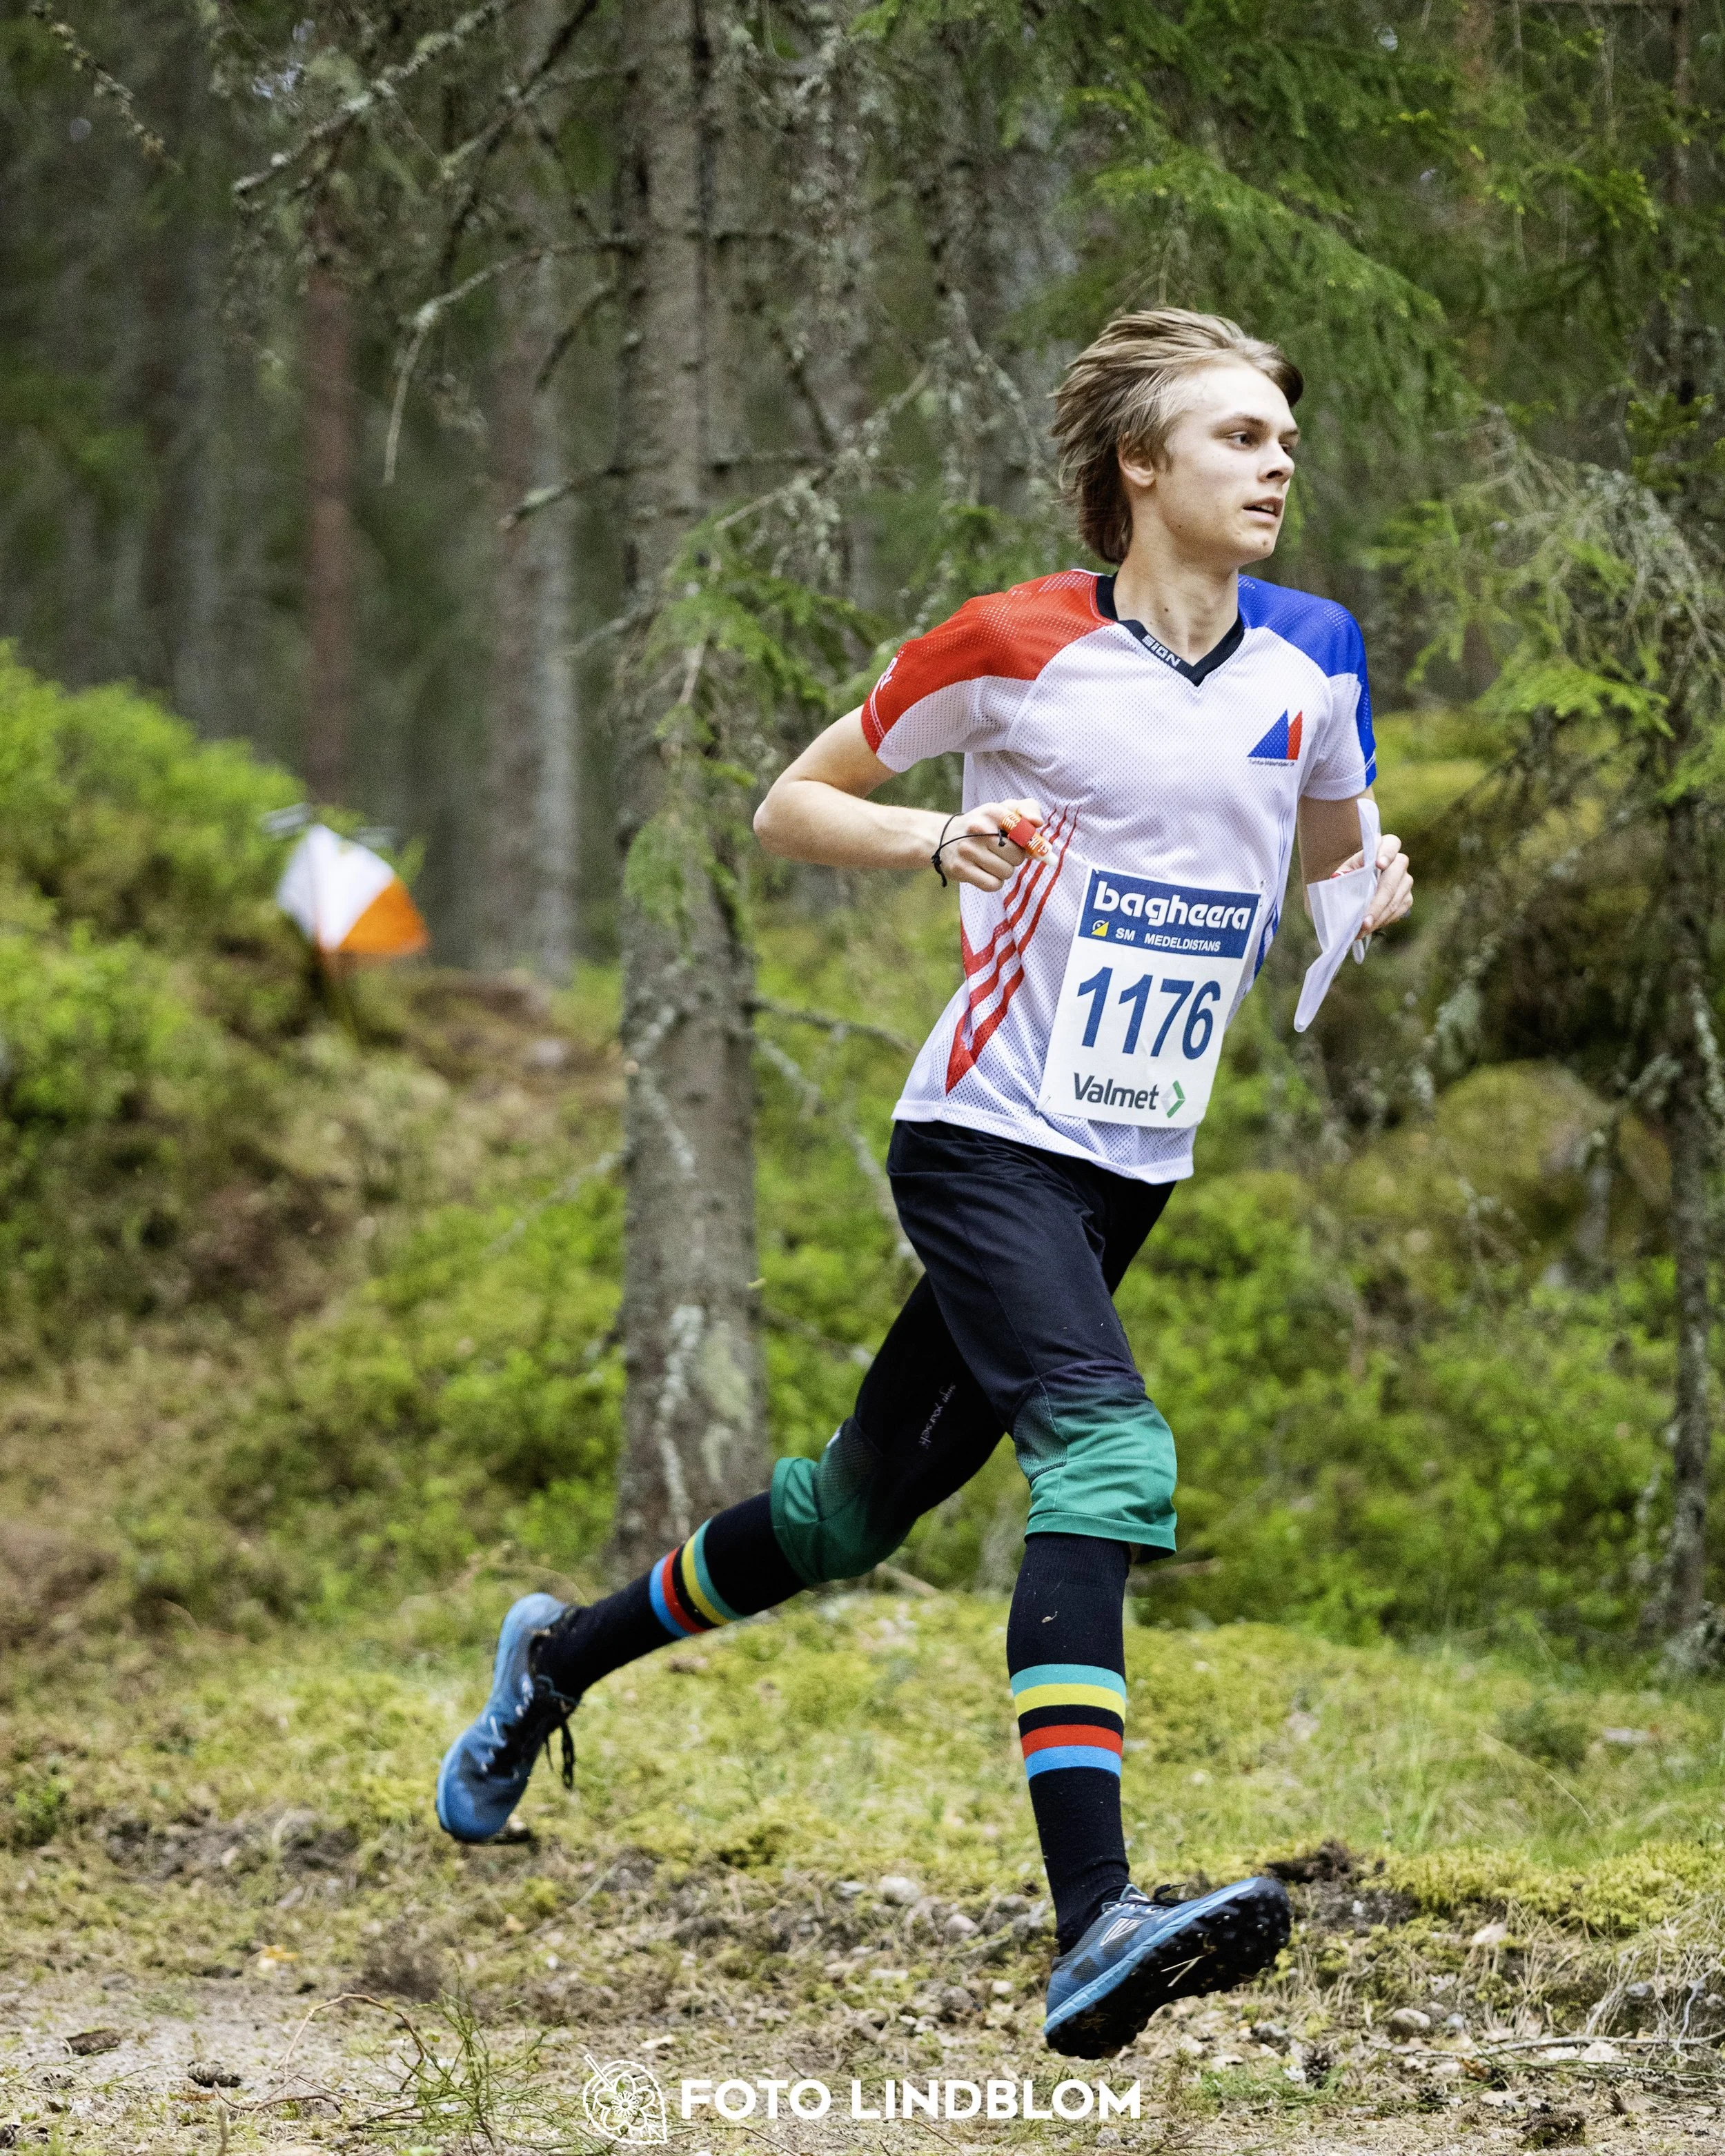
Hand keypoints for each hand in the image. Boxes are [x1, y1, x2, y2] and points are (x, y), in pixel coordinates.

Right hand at [931, 799, 1046, 891]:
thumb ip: (1028, 809)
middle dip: (1015, 857)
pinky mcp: (961, 869)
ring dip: (1004, 870)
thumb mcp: (1004, 809)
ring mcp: (967, 850)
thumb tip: (1038, 823)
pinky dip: (994, 881)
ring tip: (991, 860)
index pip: (1023, 830)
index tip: (1029, 846)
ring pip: (1006, 872)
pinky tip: (985, 871)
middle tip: (1002, 851)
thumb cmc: (983, 825)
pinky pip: (993, 884)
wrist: (944, 838)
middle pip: (1017, 856)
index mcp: (991, 811)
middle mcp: (978, 829)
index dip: (1030, 841)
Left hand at [1332, 832, 1411, 932]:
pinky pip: (1398, 910)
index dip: (1387, 853)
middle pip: (1393, 879)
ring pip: (1396, 898)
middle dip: (1377, 902)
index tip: (1378, 864)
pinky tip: (1370, 927)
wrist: (1351, 889)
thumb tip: (1340, 886)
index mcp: (1382, 847)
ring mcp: (1405, 880)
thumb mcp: (1341, 873)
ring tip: (1362, 929)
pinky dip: (1383, 920)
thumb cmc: (1345, 877)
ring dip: (1378, 916)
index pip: (1391, 844)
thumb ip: (1344, 876)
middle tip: (1364, 920)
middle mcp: (1398, 862)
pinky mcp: (1407, 897)